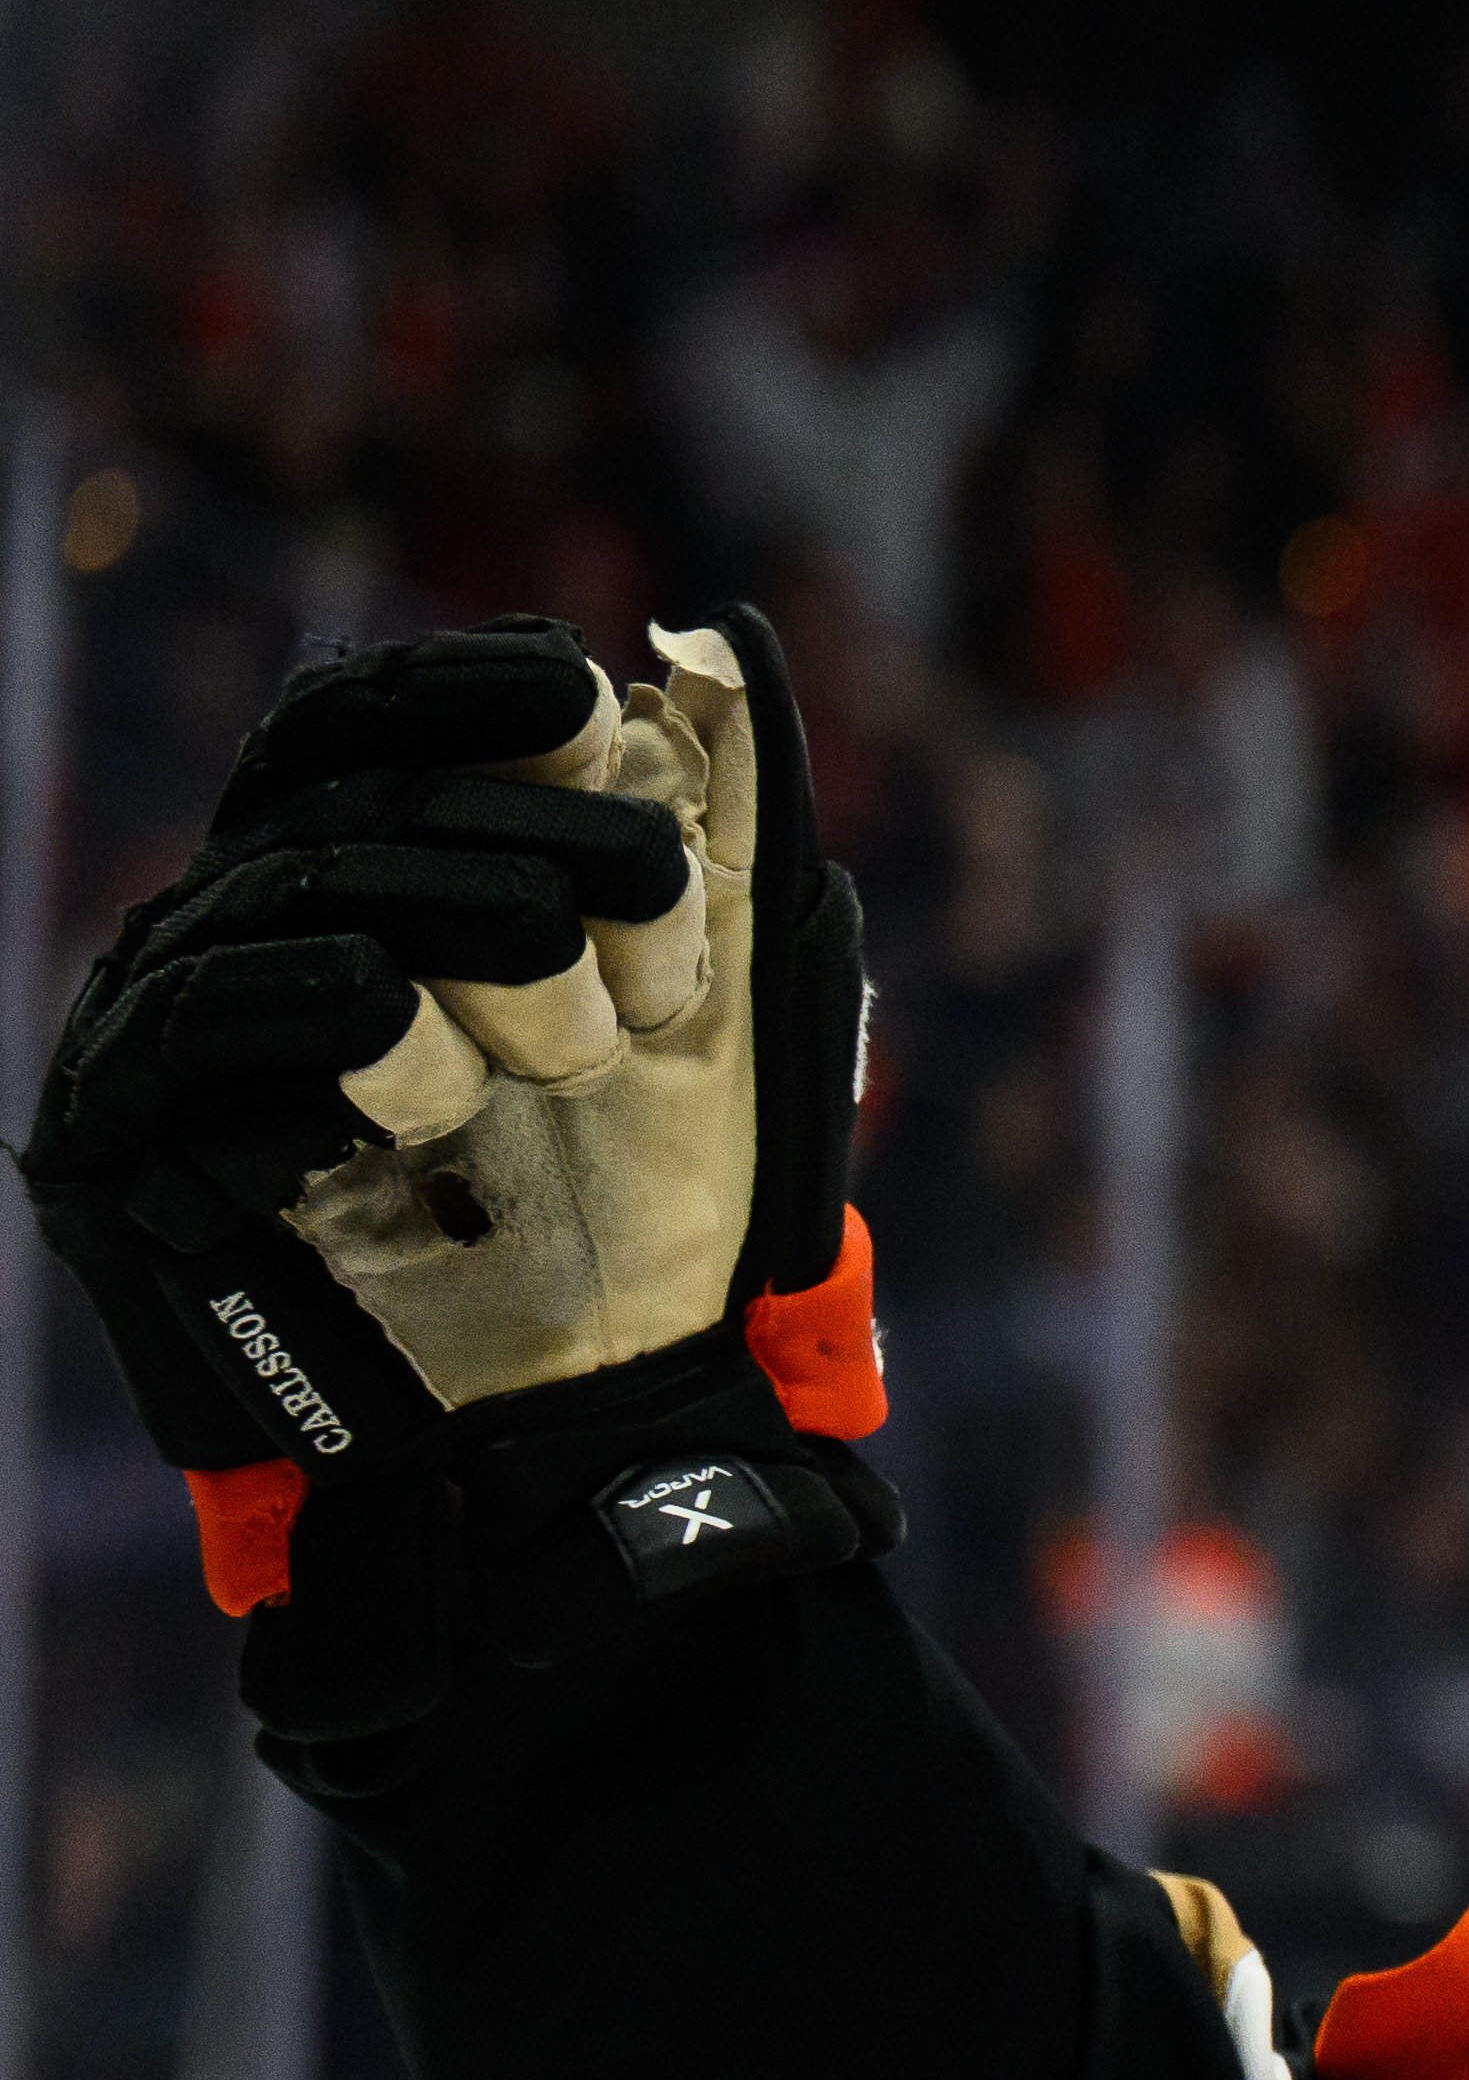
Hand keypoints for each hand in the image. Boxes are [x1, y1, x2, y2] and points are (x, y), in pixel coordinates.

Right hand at [23, 608, 890, 1745]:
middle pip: (349, 801)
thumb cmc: (648, 1216)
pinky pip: (213, 1024)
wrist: (581, 1435)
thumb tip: (731, 644)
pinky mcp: (123, 1144)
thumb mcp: (726, 1017)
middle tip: (654, 931)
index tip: (579, 690)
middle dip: (523, 844)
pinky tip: (422, 1063)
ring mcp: (166, 1033)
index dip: (460, 690)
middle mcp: (239, 931)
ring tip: (575, 1039)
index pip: (362, 721)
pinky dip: (338, 1020)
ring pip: (291, 898)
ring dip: (460, 944)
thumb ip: (735, 837)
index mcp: (355, 882)